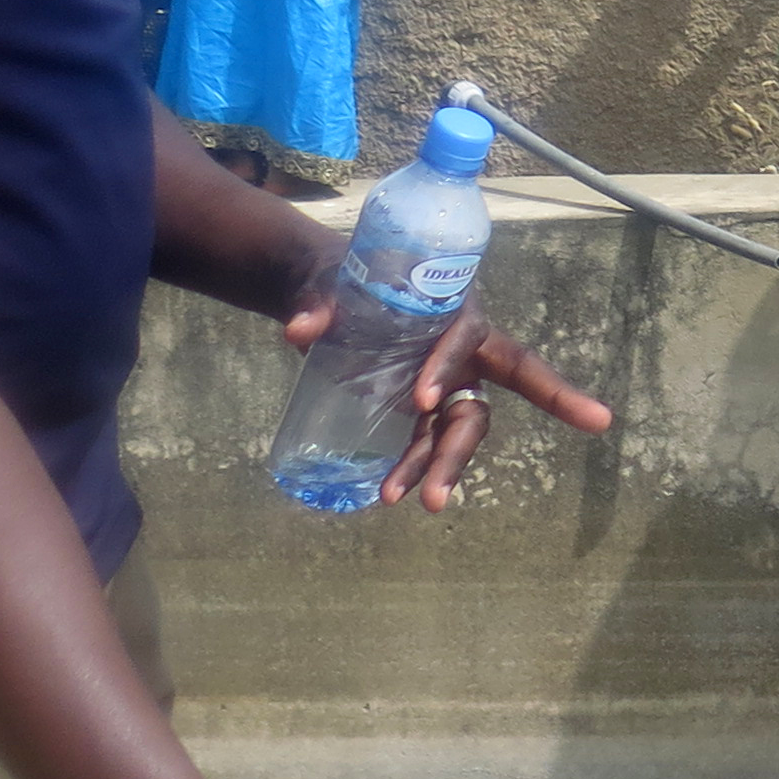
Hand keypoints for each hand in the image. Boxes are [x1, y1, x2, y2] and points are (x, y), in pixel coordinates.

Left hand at [276, 291, 615, 513]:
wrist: (332, 295)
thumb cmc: (345, 280)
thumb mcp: (329, 283)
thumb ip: (318, 303)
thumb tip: (299, 329)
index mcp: (452, 307)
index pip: (466, 335)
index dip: (450, 365)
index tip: (421, 402)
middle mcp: (464, 350)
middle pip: (478, 401)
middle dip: (461, 449)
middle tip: (436, 494)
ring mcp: (449, 382)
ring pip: (456, 430)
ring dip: (437, 468)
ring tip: (396, 498)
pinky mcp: (427, 404)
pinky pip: (429, 439)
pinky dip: (414, 467)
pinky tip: (390, 490)